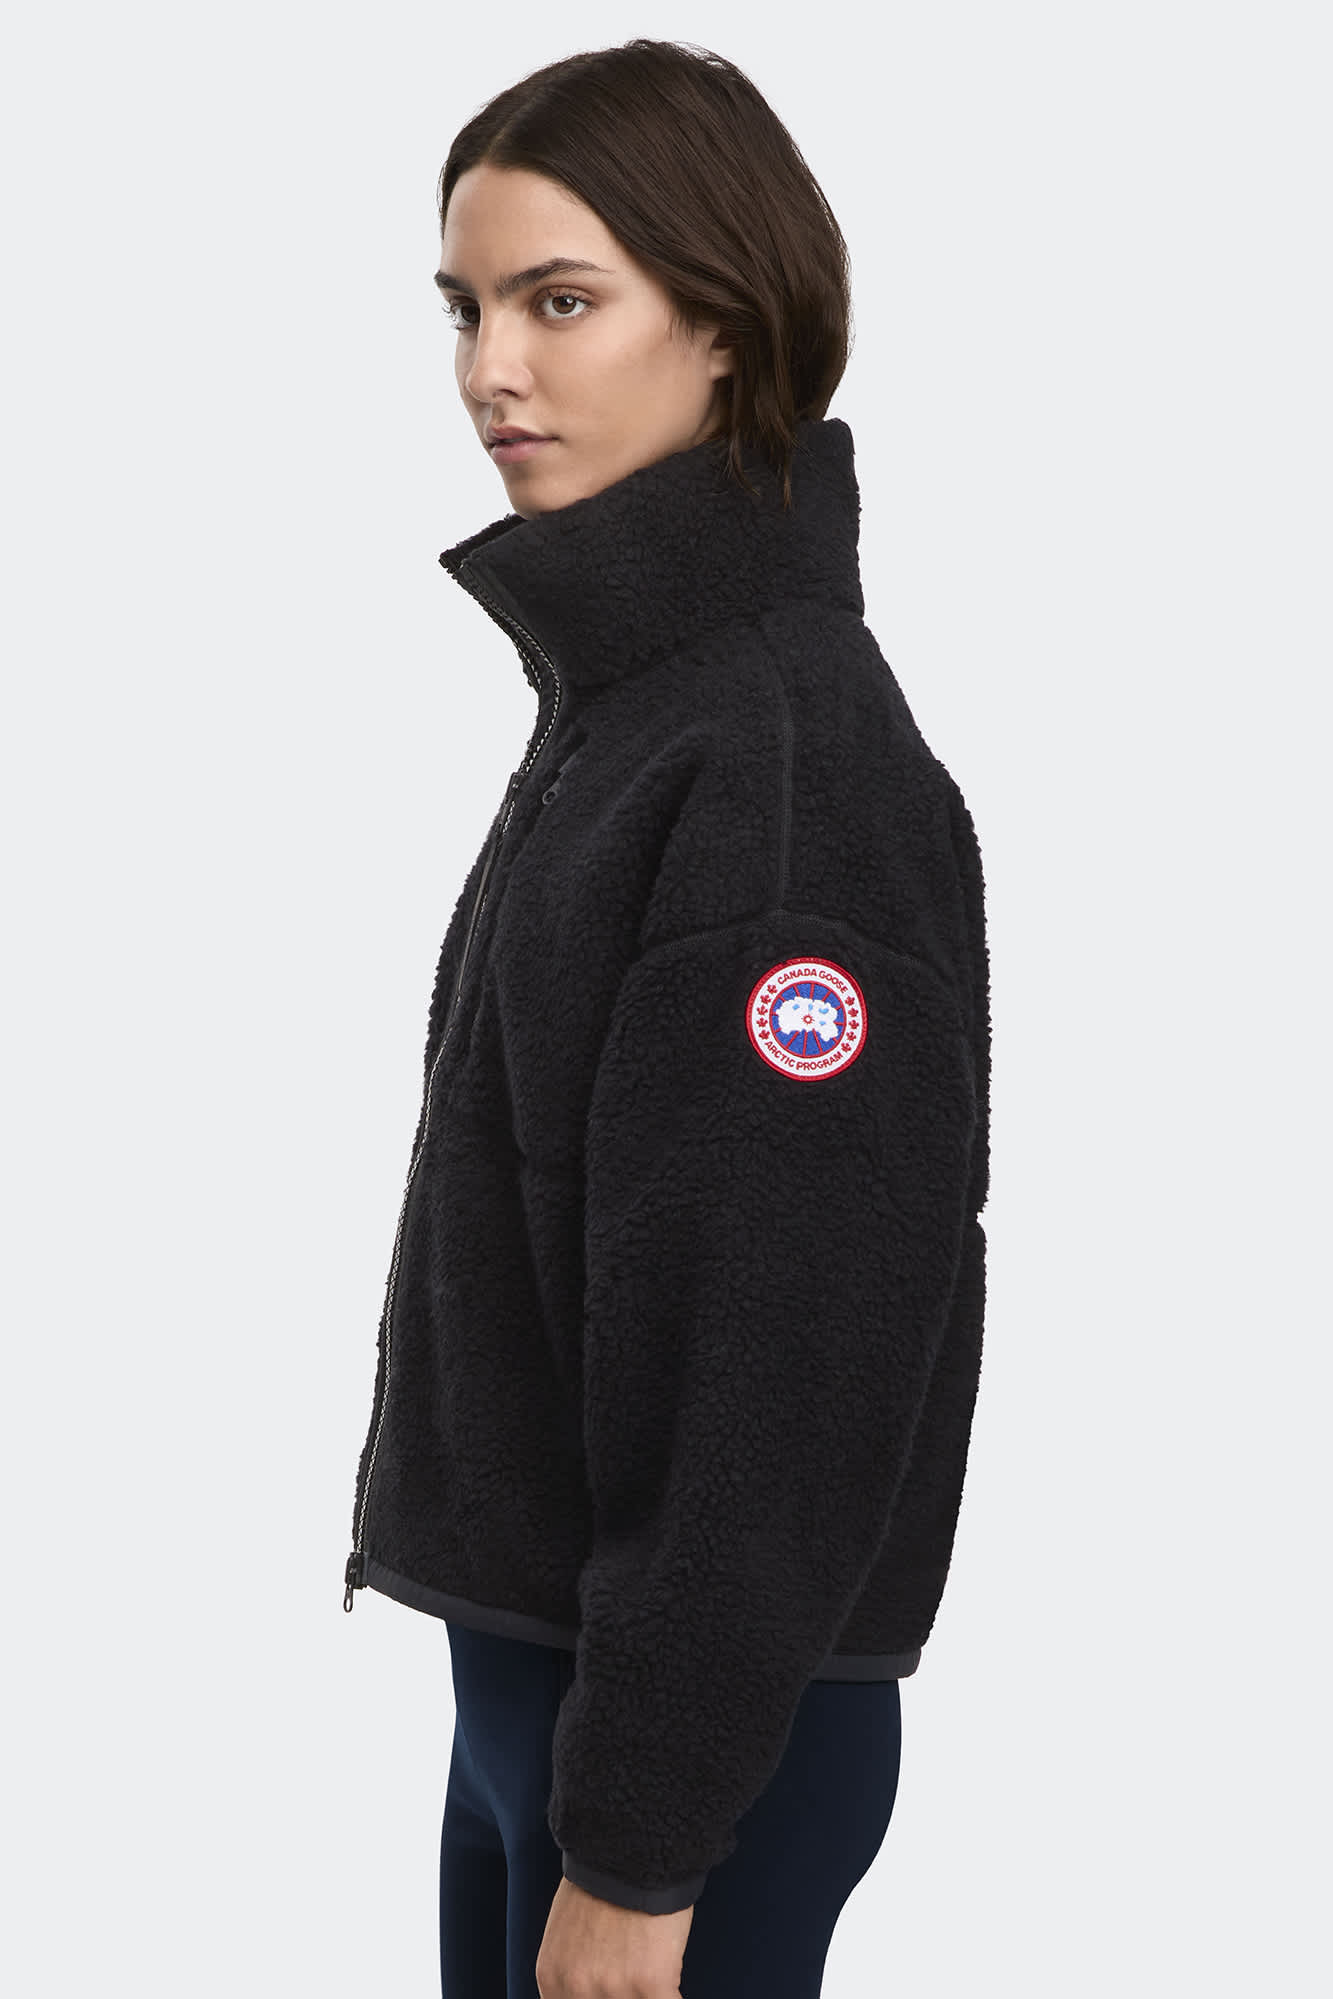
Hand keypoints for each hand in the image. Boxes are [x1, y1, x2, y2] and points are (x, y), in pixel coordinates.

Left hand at [536, 1873, 693, 1996]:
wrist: (632, 1845)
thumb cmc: (603, 1879)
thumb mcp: (566, 1931)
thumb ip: (572, 1970)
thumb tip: (587, 1991)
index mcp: (551, 1978)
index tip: (614, 1992)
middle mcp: (576, 1988)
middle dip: (624, 1996)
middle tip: (633, 1983)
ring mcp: (612, 1988)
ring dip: (646, 1994)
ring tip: (655, 1978)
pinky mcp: (650, 1983)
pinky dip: (672, 1996)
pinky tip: (672, 1985)